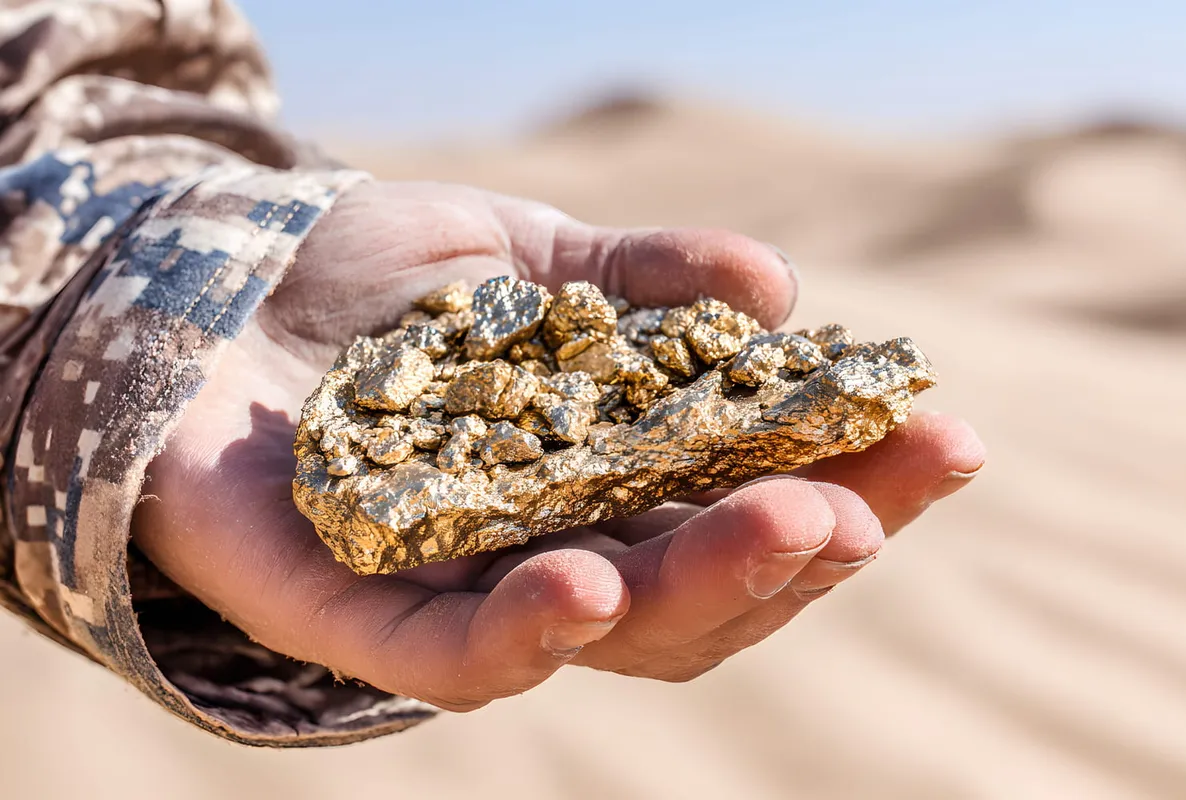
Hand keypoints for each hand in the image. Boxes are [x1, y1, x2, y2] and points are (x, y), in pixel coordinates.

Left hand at [132, 181, 985, 710]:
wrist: (209, 293)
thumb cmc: (381, 289)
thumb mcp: (525, 257)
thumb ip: (639, 277)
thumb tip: (773, 287)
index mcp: (615, 479)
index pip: (750, 501)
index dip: (852, 479)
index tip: (942, 436)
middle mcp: (558, 549)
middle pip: (696, 587)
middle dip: (795, 547)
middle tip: (867, 503)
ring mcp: (463, 590)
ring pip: (602, 632)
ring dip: (697, 592)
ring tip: (785, 531)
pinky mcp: (355, 612)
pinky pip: (446, 655)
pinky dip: (522, 636)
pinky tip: (585, 588)